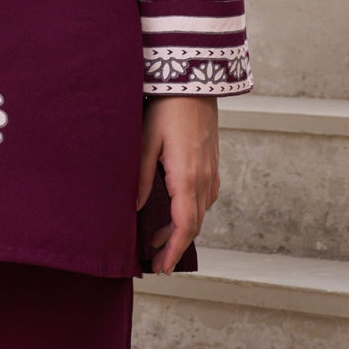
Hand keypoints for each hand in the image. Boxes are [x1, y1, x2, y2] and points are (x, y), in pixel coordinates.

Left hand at [137, 96, 219, 272]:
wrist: (194, 80)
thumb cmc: (166, 107)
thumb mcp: (145, 141)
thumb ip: (141, 178)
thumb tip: (136, 210)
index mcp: (187, 177)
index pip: (184, 227)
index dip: (173, 251)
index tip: (162, 268)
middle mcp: (205, 179)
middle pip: (194, 224)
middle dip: (175, 245)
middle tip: (155, 260)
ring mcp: (212, 170)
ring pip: (200, 211)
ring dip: (182, 229)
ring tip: (159, 238)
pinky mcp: (212, 162)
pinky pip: (205, 196)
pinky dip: (190, 212)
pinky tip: (175, 210)